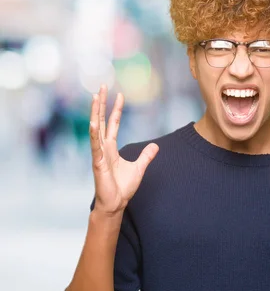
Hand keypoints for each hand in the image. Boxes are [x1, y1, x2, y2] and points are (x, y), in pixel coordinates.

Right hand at [89, 85, 158, 215]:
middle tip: (101, 86)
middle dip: (101, 104)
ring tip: (95, 96)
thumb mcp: (139, 167)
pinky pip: (95, 146)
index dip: (116, 109)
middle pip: (101, 120)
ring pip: (96, 129)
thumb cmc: (123, 187)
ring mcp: (98, 154)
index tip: (119, 94)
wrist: (115, 203)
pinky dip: (94, 134)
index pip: (113, 123)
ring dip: (95, 112)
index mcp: (111, 148)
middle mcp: (103, 148)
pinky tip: (93, 122)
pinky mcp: (98, 163)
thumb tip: (155, 146)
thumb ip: (146, 156)